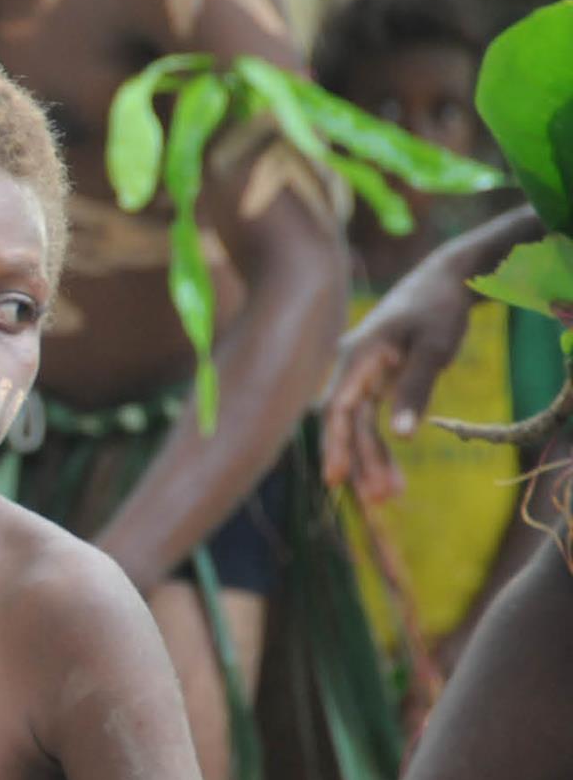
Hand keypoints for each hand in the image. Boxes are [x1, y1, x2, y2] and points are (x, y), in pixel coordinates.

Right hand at [321, 242, 476, 502]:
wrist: (445, 278)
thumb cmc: (438, 309)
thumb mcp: (434, 348)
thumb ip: (416, 390)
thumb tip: (402, 437)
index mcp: (356, 357)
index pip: (336, 409)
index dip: (334, 445)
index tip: (335, 480)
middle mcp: (350, 367)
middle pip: (346, 422)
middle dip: (359, 461)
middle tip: (378, 500)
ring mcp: (361, 375)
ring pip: (358, 424)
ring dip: (371, 458)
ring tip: (390, 495)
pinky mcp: (375, 380)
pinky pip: (370, 418)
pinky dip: (380, 444)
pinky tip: (391, 473)